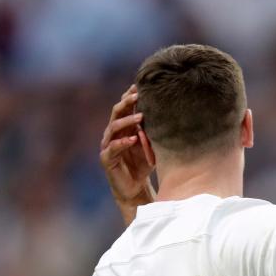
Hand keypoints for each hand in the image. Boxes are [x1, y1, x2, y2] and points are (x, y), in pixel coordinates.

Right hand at [99, 85, 154, 224]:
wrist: (135, 189)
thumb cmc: (143, 165)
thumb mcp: (151, 145)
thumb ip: (153, 131)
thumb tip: (168, 114)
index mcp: (122, 128)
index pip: (124, 108)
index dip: (129, 96)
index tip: (140, 86)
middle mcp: (113, 134)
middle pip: (116, 113)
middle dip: (126, 102)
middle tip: (138, 95)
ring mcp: (108, 146)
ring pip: (113, 128)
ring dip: (127, 121)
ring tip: (140, 116)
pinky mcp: (107, 159)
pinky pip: (112, 148)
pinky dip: (123, 143)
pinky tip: (133, 139)